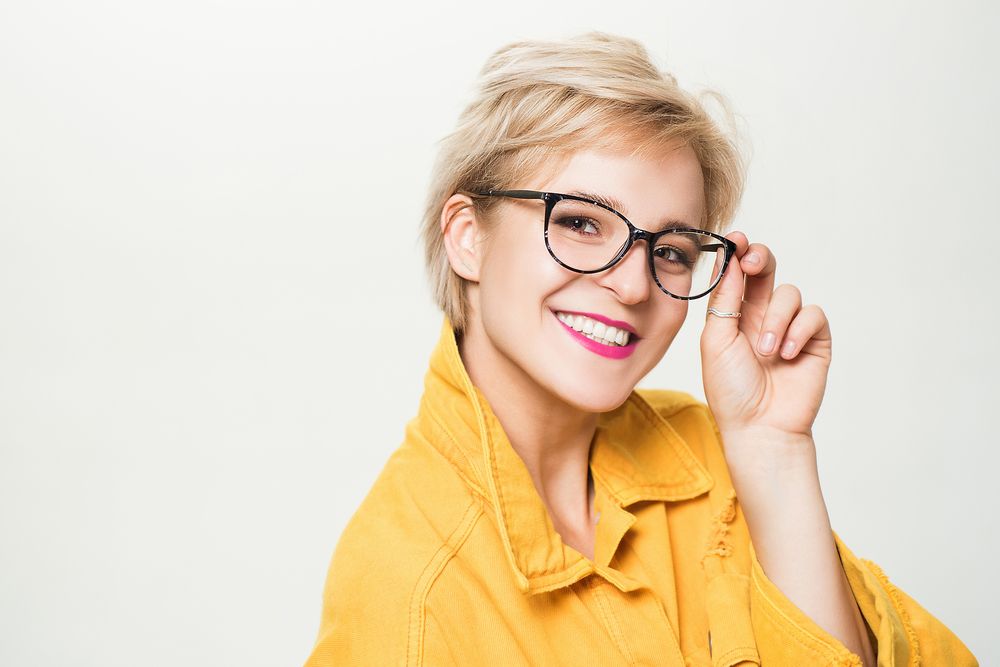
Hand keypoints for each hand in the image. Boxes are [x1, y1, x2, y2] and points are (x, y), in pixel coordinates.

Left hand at [700, 231, 831, 444]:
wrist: (759, 427)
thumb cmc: (730, 390)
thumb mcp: (716, 341)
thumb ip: (724, 300)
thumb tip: (731, 260)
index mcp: (734, 315)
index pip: (738, 274)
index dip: (738, 253)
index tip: (735, 240)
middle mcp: (762, 316)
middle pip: (767, 271)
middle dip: (761, 259)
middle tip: (753, 261)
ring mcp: (790, 327)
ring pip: (789, 294)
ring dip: (776, 319)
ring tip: (766, 351)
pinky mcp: (814, 341)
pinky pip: (812, 315)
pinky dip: (798, 330)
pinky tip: (786, 354)